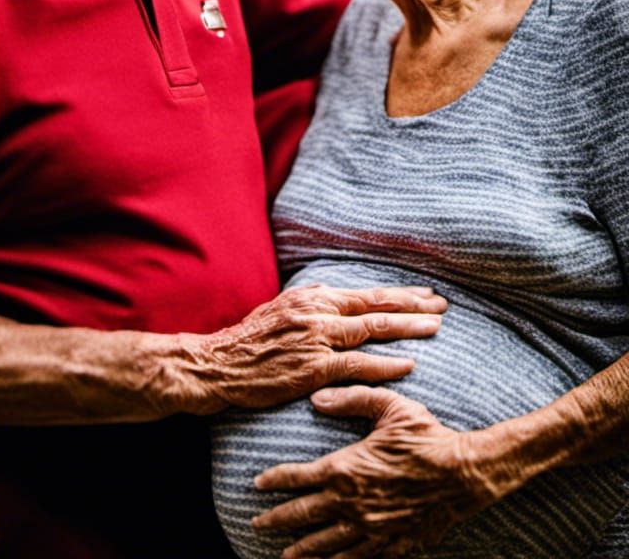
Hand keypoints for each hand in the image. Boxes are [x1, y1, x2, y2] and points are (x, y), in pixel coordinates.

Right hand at [179, 285, 445, 414]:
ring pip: (372, 329)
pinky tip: (409, 364)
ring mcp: (316, 339)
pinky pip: (357, 364)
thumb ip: (309, 304)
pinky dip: (386, 363)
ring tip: (436, 327)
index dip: (399, 294)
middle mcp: (317, 311)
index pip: (366, 293)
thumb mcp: (279, 310)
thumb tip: (330, 294)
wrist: (217, 365)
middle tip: (443, 306)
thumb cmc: (248, 341)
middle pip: (376, 305)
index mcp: (312, 296)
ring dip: (408, 327)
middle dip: (413, 305)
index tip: (425, 295)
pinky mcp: (312, 368)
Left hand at [253, 386, 490, 557]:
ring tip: (284, 557)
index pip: (298, 477)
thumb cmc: (426, 436)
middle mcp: (352, 503)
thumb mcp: (389, 406)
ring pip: (326, 545)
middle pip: (304, 516)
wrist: (464, 474)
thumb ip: (351, 398)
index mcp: (346, 468)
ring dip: (302, 551)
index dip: (275, 481)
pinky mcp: (392, 544)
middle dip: (277, 520)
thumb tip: (316, 398)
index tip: (257, 484)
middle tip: (256, 524)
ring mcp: (371, 528)